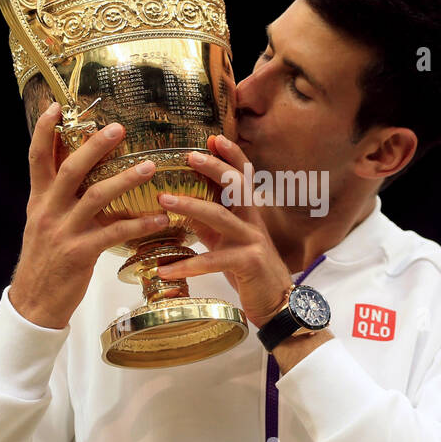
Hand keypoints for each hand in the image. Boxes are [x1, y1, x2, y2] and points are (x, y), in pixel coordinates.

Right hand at [8, 103, 168, 328]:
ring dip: (125, 179)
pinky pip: (114, 233)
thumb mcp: (43, 224)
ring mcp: (64, 232)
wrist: (34, 303)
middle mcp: (48, 211)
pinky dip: (140, 224)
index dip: (45, 132)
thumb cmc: (45, 262)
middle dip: (94, 146)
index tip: (57, 107)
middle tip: (118, 128)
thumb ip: (57, 198)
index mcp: (39, 201)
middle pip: (70, 169)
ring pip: (96, 197)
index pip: (37, 158)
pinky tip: (160, 219)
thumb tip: (74, 170)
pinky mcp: (80, 253)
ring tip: (149, 167)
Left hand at [155, 134, 293, 327]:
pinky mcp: (248, 263)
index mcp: (248, 213)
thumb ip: (208, 223)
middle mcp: (253, 222)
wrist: (276, 303)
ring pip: (221, 217)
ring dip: (190, 206)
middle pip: (236, 186)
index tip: (212, 138)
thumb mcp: (226, 242)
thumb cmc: (249, 270)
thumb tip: (180, 205)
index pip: (243, 176)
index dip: (231, 155)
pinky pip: (213, 261)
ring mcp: (252, 241)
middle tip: (188, 155)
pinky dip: (187, 265)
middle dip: (214, 168)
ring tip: (163, 200)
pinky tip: (165, 269)